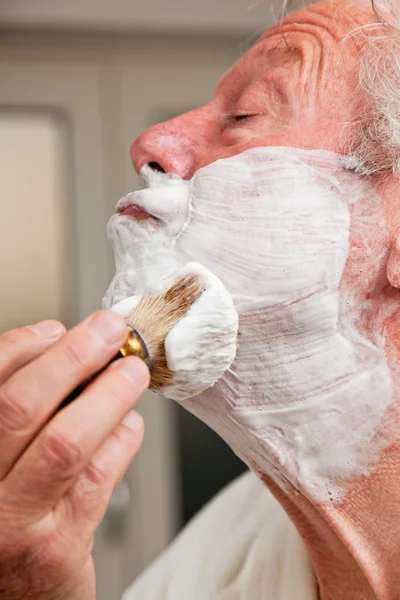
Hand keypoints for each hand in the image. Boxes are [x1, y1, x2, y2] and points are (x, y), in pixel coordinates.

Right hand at [0, 311, 148, 599]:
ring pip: (66, 442)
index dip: (22, 346)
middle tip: (111, 331)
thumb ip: (21, 404)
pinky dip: (121, 440)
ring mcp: (13, 524)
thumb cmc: (10, 512)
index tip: (59, 328)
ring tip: (132, 372)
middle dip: (74, 357)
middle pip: (21, 407)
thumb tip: (57, 341)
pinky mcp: (56, 549)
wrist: (15, 597)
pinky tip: (130, 424)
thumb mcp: (1, 455)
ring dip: (108, 395)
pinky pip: (97, 479)